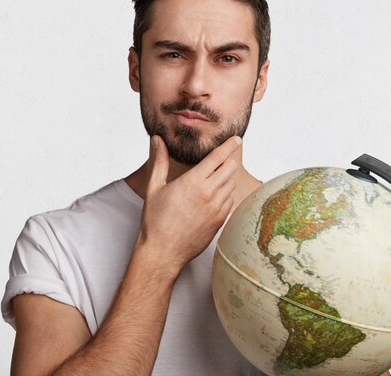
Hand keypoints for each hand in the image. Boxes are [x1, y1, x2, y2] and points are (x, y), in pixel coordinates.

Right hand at [137, 135, 240, 274]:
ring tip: (213, 180)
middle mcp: (209, 193)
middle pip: (230, 168)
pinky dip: (226, 195)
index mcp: (193, 182)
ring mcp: (217, 208)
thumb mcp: (154, 188)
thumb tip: (157, 140)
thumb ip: (159, 161)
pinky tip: (213, 197)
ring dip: (226, 179)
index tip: (236, 139)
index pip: (218, 157)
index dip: (229, 145)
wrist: (163, 252)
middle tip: (221, 160)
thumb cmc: (155, 221)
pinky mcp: (220, 221)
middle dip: (227, 161)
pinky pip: (230, 201)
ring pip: (232, 184)